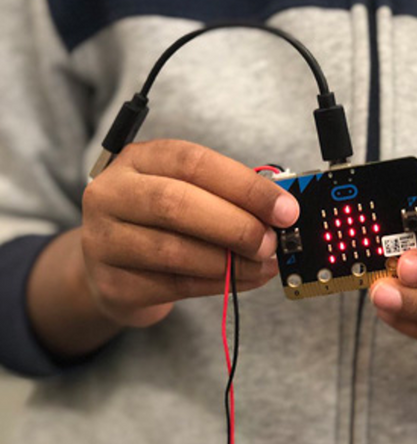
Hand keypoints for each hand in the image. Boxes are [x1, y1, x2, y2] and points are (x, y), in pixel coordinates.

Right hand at [81, 139, 298, 327]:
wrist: (114, 265)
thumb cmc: (162, 220)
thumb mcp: (188, 191)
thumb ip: (227, 195)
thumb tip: (282, 209)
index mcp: (138, 159)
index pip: (194, 162)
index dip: (245, 186)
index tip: (284, 209)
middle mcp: (111, 194)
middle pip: (176, 204)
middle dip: (236, 225)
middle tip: (272, 241)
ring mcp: (104, 241)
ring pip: (174, 251)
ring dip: (231, 261)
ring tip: (264, 263)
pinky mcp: (113, 284)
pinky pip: (175, 284)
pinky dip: (219, 282)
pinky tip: (245, 278)